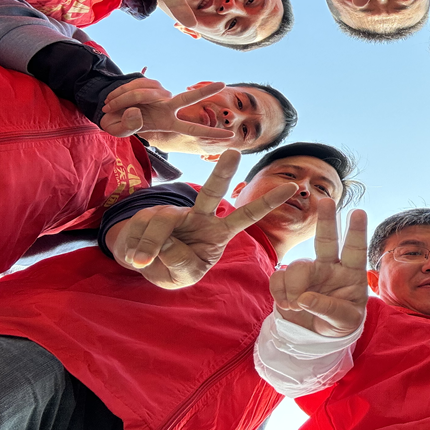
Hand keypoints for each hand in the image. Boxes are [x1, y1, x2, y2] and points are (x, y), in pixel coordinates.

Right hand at [98, 79, 235, 140]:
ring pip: (144, 94)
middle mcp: (167, 107)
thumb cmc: (118, 124)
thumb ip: (129, 126)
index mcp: (167, 123)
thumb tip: (137, 111)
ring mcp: (159, 95)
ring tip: (110, 107)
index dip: (211, 133)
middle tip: (222, 83)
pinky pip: (134, 86)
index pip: (192, 129)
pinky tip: (113, 100)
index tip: (232, 137)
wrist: (107, 110)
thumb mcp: (120, 131)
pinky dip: (120, 93)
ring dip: (123, 100)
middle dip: (205, 92)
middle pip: (187, 98)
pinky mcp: (149, 84)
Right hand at [107, 149, 295, 287]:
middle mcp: (200, 216)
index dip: (268, 202)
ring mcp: (174, 212)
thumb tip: (167, 242)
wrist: (141, 262)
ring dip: (150, 247)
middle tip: (234, 153)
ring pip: (163, 223)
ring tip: (143, 261)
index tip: (293, 187)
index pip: (247, 216)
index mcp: (218, 233)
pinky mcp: (149, 213)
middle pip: (212, 192)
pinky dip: (136, 246)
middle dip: (223, 172)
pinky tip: (136, 253)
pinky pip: (140, 229)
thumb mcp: (183, 277)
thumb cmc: (172, 268)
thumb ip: (181, 264)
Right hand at [270, 200, 368, 337]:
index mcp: (351, 274)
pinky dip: (279, 293)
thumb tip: (304, 298)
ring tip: (295, 305)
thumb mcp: (345, 321)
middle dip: (327, 221)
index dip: (356, 232)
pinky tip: (286, 304)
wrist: (318, 334)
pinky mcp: (288, 279)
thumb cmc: (341, 323)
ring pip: (296, 266)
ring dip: (293, 288)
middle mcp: (330, 267)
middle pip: (327, 240)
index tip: (358, 212)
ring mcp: (309, 271)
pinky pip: (278, 278)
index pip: (356, 251)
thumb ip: (328, 310)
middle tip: (327, 201)